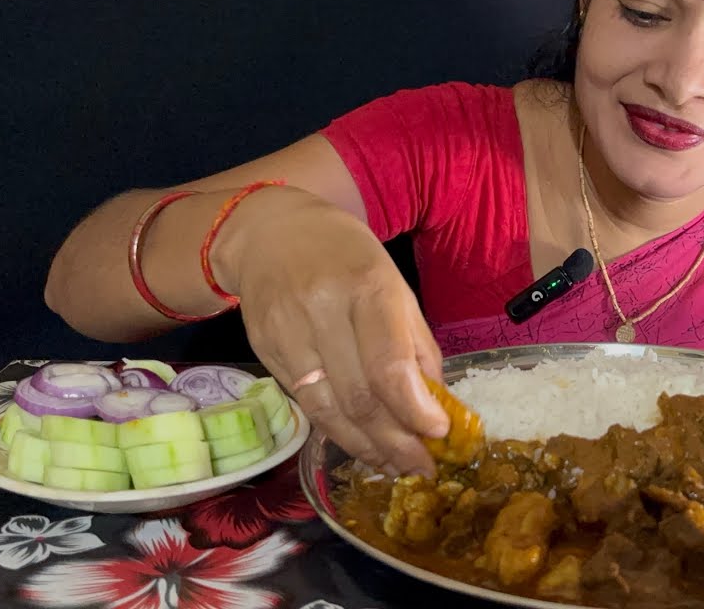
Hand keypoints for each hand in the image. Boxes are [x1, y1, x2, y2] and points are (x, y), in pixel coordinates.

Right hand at [215, 187, 449, 475]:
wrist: (269, 234)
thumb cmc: (347, 259)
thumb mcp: (394, 286)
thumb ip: (416, 345)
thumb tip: (437, 405)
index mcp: (367, 287)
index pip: (389, 364)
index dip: (414, 409)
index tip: (439, 434)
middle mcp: (323, 310)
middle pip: (360, 396)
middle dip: (396, 441)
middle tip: (422, 468)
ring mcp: (287, 333)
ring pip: (329, 410)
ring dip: (367, 448)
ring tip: (395, 467)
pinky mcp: (264, 352)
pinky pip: (306, 404)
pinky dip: (337, 432)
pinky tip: (361, 446)